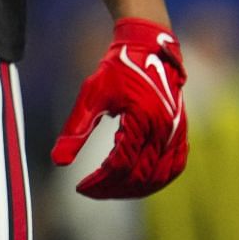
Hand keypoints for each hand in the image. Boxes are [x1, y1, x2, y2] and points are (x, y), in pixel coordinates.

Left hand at [50, 17, 188, 198]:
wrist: (148, 48)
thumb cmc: (117, 69)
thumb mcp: (91, 96)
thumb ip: (76, 131)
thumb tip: (58, 162)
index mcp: (141, 121)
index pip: (120, 166)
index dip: (100, 182)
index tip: (80, 187)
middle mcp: (163, 130)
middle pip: (141, 177)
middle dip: (114, 189)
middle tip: (92, 191)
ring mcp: (175, 132)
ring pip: (160, 176)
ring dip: (136, 189)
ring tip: (110, 191)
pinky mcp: (180, 132)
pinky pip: (175, 166)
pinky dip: (158, 180)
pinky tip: (138, 184)